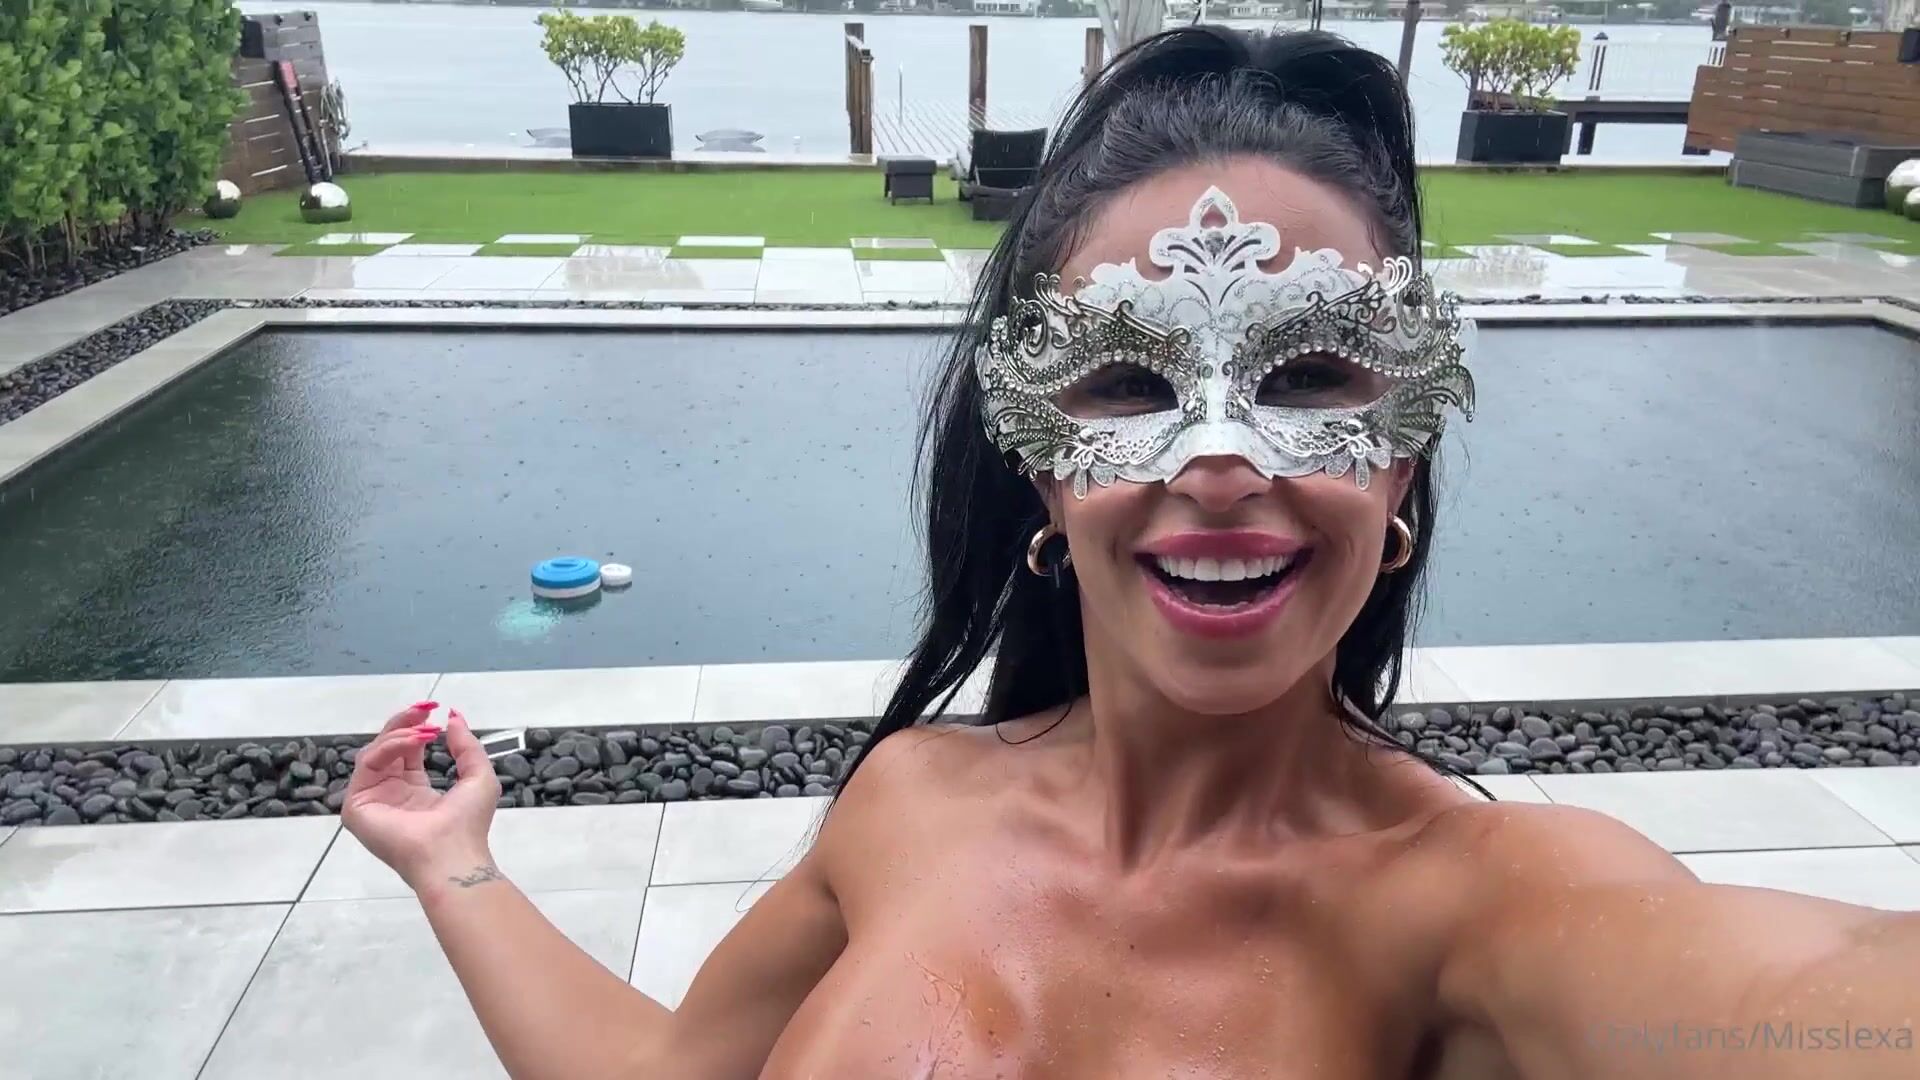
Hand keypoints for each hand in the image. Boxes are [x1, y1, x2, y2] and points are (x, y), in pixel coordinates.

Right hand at [342, 702, 502, 892]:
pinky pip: (366, 764)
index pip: (406, 750)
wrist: (452, 854)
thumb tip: (454, 717)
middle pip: (387, 747)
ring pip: (375, 751)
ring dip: (401, 733)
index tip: (432, 709)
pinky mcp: (356, 805)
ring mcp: (372, 799)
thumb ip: (466, 745)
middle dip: (404, 723)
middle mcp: (390, 793)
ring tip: (426, 731)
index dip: (416, 727)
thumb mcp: (478, 776)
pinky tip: (414, 741)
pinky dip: (390, 746)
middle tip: (424, 709)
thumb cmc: (468, 823)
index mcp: (414, 790)